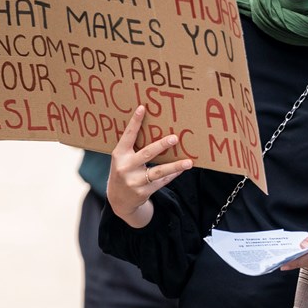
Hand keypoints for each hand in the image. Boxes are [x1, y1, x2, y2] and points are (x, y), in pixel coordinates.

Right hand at [107, 106, 192, 227]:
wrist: (118, 199)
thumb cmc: (124, 171)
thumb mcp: (123, 158)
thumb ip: (134, 147)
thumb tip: (157, 128)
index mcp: (120, 155)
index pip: (128, 136)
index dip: (135, 122)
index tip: (142, 108)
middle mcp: (126, 167)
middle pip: (146, 154)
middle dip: (161, 145)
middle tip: (175, 137)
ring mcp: (135, 181)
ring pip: (158, 171)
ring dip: (175, 166)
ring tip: (189, 162)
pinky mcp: (144, 192)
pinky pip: (162, 181)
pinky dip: (173, 175)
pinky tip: (184, 168)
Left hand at [281, 220, 307, 276]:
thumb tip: (301, 247)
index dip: (295, 260)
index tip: (281, 263)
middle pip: (305, 261)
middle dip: (293, 258)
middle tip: (279, 254)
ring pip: (306, 264)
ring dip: (299, 258)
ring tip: (290, 251)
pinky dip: (305, 260)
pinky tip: (301, 253)